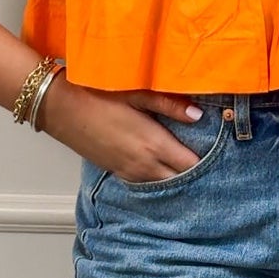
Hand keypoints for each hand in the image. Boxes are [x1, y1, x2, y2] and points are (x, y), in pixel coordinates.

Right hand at [39, 76, 206, 180]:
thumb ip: (170, 106)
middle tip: (209, 162)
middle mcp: (143, 165)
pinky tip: (162, 166)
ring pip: (162, 184)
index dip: (208, 162)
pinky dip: (157, 178)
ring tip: (188, 165)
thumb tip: (198, 115)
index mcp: (153, 145)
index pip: (192, 165)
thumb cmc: (95, 94)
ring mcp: (128, 171)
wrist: (57, 107)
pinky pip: (145, 182)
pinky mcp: (115, 171)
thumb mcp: (136, 94)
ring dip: (176, 178)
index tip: (221, 152)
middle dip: (195, 174)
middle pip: (180, 180)